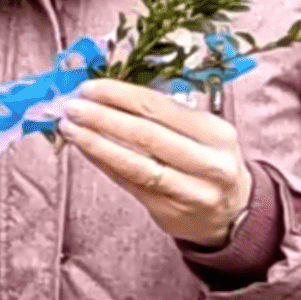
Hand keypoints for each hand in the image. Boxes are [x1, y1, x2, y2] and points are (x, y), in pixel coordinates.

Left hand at [59, 79, 252, 247]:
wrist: (230, 212)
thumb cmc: (207, 161)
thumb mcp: (202, 134)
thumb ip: (163, 116)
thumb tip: (107, 94)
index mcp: (217, 133)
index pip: (160, 107)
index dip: (120, 95)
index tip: (90, 87)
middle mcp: (209, 163)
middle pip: (146, 135)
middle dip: (102, 117)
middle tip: (72, 107)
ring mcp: (190, 190)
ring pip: (135, 164)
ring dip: (96, 143)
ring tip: (69, 128)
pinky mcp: (168, 211)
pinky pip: (128, 182)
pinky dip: (103, 162)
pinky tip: (84, 149)